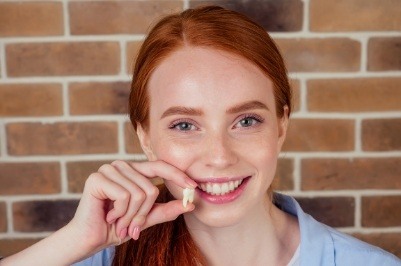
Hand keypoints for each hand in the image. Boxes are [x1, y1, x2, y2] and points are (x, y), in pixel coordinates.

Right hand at [68, 160, 197, 254]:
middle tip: (131, 227)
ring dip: (130, 216)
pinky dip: (120, 213)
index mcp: (134, 171)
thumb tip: (190, 204)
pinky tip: (109, 216)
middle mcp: (122, 166)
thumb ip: (166, 210)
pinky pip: (125, 196)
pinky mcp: (98, 178)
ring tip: (118, 222)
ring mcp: (109, 169)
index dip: (178, 175)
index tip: (194, 187)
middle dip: (143, 214)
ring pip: (139, 193)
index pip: (160, 166)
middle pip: (150, 188)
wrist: (90, 239)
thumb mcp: (146, 218)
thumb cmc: (117, 227)